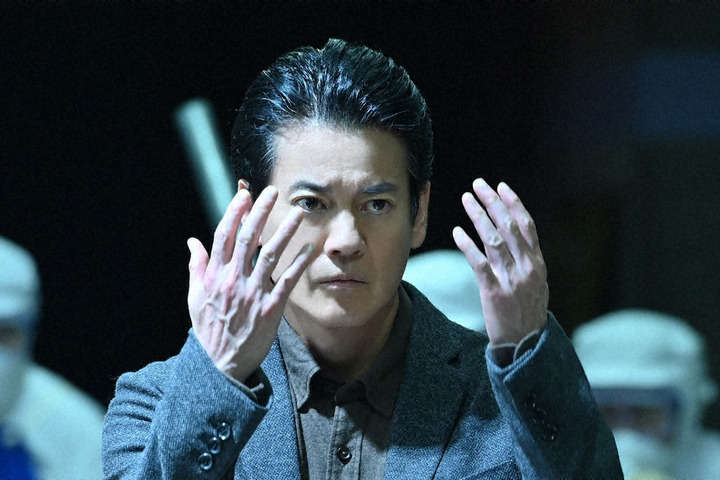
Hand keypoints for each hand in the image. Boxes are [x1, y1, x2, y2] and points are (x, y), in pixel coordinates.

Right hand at [186, 182, 314, 381]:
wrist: (220, 366)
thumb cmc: (208, 330)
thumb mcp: (195, 297)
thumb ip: (197, 267)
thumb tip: (193, 242)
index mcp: (214, 275)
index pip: (223, 235)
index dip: (235, 212)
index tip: (245, 195)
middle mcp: (232, 280)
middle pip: (248, 238)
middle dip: (260, 212)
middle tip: (273, 193)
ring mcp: (252, 294)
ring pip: (270, 255)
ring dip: (285, 231)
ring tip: (298, 213)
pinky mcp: (270, 309)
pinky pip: (287, 281)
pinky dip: (299, 263)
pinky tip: (310, 248)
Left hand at [452, 178, 548, 344]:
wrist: (526, 345)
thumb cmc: (528, 313)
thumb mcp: (536, 284)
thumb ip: (527, 261)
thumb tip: (514, 236)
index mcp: (538, 263)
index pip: (527, 225)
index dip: (514, 203)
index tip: (501, 186)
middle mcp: (527, 267)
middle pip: (509, 226)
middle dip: (493, 202)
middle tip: (479, 184)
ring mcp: (511, 279)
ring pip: (493, 240)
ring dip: (478, 216)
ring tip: (466, 199)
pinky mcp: (494, 292)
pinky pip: (479, 263)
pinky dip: (467, 245)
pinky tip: (457, 231)